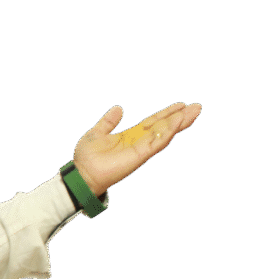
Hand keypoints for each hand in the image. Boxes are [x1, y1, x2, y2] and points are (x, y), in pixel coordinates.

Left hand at [73, 103, 202, 195]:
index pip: (152, 122)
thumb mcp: (98, 133)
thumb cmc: (87, 157)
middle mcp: (138, 142)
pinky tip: (177, 123)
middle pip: (162, 127)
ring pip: (163, 134)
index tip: (180, 105)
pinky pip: (156, 143)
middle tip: (196, 107)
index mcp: (130, 136)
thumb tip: (118, 109)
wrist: (82, 173)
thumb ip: (108, 122)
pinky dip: (167, 133)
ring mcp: (140, 149)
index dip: (166, 113)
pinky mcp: (139, 156)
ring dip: (178, 123)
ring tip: (193, 112)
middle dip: (179, 117)